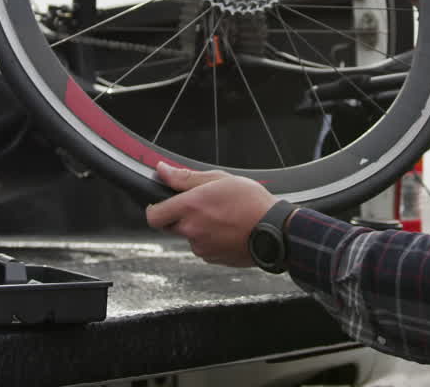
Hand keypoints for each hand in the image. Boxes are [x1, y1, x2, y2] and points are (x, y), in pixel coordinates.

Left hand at [144, 162, 278, 267]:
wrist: (276, 230)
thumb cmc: (252, 203)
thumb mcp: (220, 179)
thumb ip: (186, 177)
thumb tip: (163, 170)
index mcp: (190, 207)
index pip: (153, 215)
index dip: (155, 209)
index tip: (163, 203)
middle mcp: (192, 230)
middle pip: (170, 226)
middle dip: (181, 216)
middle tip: (203, 206)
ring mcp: (202, 247)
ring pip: (189, 236)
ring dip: (199, 228)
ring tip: (222, 217)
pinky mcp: (212, 259)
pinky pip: (203, 247)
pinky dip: (211, 239)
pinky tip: (228, 230)